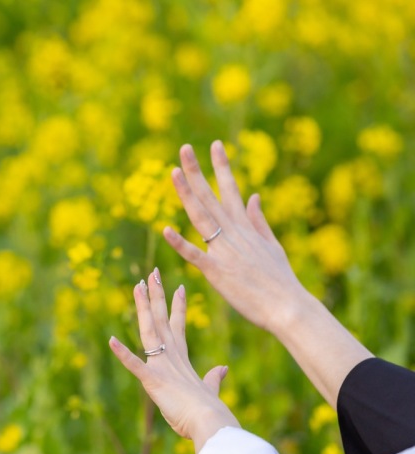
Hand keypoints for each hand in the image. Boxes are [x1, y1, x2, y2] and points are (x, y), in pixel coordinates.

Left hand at [109, 268, 238, 453]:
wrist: (210, 423)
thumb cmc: (208, 411)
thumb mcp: (210, 390)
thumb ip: (214, 378)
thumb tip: (222, 369)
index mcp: (182, 358)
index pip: (178, 325)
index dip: (177, 306)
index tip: (179, 287)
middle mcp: (171, 356)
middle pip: (161, 319)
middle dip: (156, 295)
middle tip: (152, 273)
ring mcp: (161, 366)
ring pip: (149, 330)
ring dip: (143, 308)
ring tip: (137, 286)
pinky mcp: (153, 380)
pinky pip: (135, 364)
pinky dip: (122, 353)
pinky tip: (111, 340)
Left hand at [162, 141, 307, 332]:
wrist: (290, 308)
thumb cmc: (281, 281)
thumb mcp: (272, 245)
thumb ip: (259, 220)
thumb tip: (252, 195)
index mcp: (245, 228)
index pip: (231, 190)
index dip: (222, 166)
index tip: (214, 144)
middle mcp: (234, 234)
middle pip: (210, 197)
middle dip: (197, 171)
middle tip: (184, 148)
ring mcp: (224, 251)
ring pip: (200, 217)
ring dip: (186, 194)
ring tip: (172, 172)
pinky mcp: (217, 272)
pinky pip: (195, 255)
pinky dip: (180, 243)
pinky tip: (165, 230)